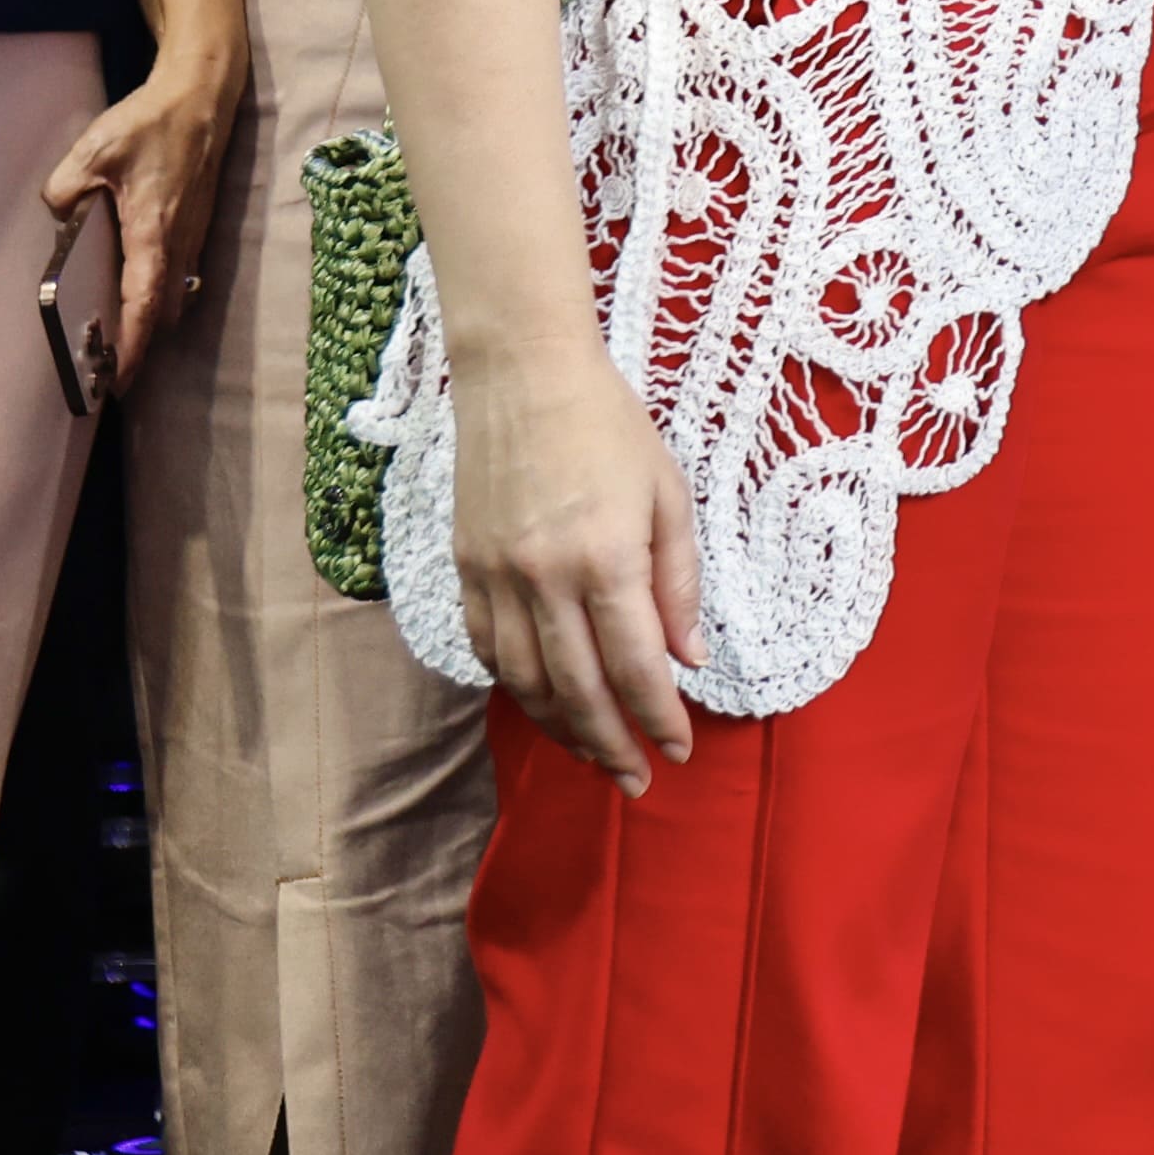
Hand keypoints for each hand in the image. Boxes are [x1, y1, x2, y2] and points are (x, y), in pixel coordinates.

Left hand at [38, 36, 234, 382]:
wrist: (202, 95)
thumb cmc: (150, 123)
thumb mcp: (92, 151)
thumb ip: (65, 191)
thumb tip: (62, 218)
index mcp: (153, 230)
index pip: (143, 301)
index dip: (132, 344)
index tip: (118, 380)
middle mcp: (180, 240)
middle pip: (164, 309)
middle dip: (142, 343)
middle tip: (109, 368)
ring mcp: (194, 233)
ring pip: (176, 292)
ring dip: (152, 319)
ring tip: (119, 338)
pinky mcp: (198, 223)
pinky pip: (180, 272)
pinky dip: (160, 294)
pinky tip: (136, 291)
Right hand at [452, 341, 710, 789]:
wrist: (522, 375)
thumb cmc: (610, 426)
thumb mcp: (668, 494)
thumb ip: (678, 581)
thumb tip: (689, 657)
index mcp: (605, 556)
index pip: (636, 664)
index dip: (658, 716)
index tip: (679, 749)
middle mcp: (544, 577)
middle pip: (577, 689)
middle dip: (610, 743)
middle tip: (637, 779)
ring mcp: (496, 577)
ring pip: (526, 682)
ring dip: (562, 729)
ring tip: (596, 755)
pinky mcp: (465, 570)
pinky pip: (489, 650)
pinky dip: (517, 687)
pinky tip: (544, 704)